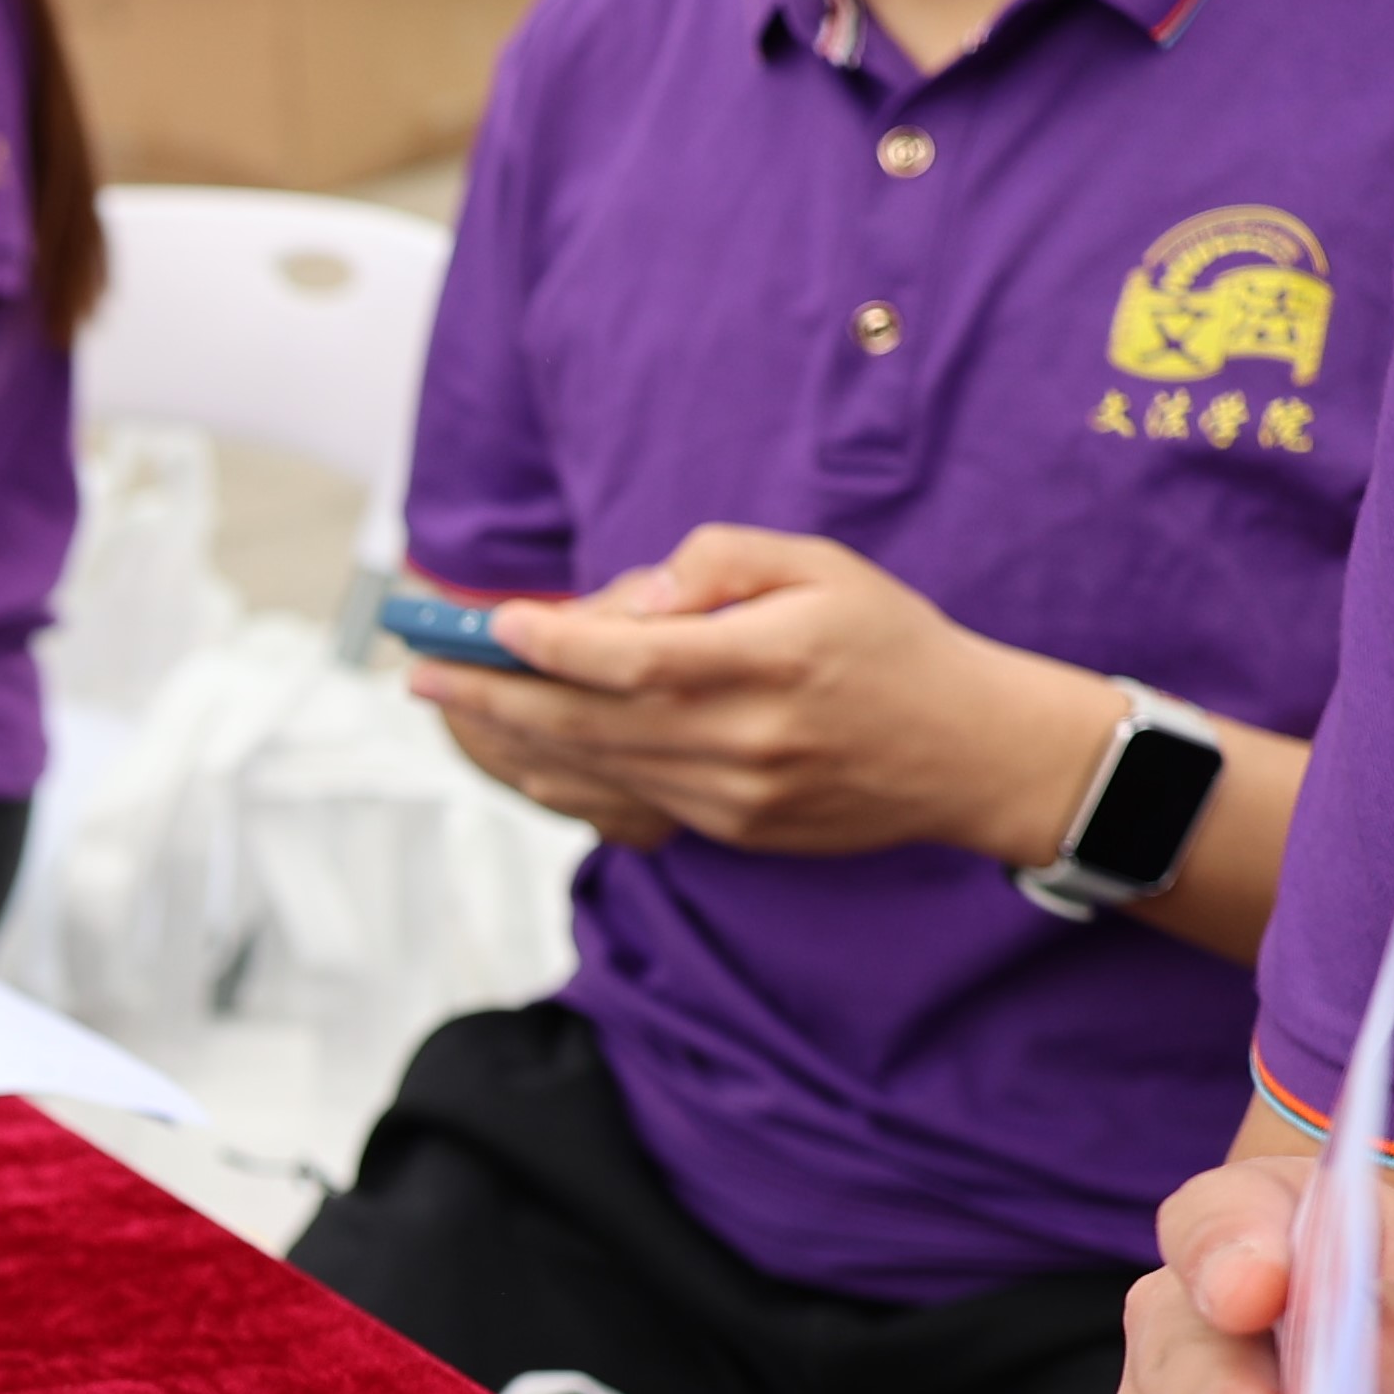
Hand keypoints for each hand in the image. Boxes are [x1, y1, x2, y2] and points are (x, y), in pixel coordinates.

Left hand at [415, 527, 1118, 865]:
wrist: (972, 751)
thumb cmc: (889, 642)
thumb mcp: (820, 567)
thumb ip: (718, 563)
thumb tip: (623, 597)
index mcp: (769, 661)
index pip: (630, 659)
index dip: (549, 644)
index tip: (490, 622)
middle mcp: (747, 739)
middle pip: (590, 725)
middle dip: (493, 699)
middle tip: (421, 673)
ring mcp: (736, 796)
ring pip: (597, 771)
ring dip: (513, 741)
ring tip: (451, 705)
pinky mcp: (734, 830)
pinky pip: (627, 804)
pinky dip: (565, 777)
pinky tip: (522, 751)